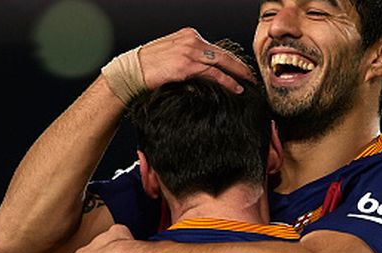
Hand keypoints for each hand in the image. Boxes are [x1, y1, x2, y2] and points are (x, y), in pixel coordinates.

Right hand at [139, 28, 255, 92]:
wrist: (130, 71)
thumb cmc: (145, 68)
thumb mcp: (169, 59)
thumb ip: (186, 62)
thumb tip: (198, 79)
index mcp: (187, 36)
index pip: (214, 48)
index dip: (228, 59)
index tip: (238, 68)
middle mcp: (191, 40)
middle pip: (222, 53)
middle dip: (239, 65)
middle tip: (251, 75)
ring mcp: (189, 52)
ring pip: (221, 63)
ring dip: (237, 74)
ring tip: (247, 83)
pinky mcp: (186, 66)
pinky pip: (213, 74)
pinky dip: (227, 81)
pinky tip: (236, 88)